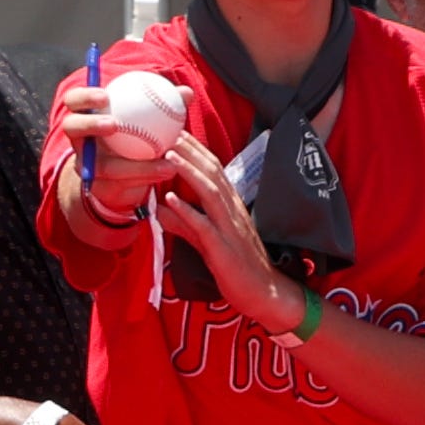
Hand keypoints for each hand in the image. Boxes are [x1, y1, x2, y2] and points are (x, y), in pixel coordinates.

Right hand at [54, 83, 176, 221]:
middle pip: (71, 128)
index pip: (74, 101)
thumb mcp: (146, 119)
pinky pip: (122, 183)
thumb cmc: (135, 135)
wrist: (124, 176)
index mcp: (87, 116)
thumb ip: (164, 104)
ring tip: (162, 156)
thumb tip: (186, 93)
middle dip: (89, 124)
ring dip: (135, 162)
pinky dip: (146, 175)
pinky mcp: (99, 188)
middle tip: (113, 124)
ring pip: (103, 165)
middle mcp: (81, 140)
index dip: (83, 97)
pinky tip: (169, 169)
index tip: (106, 95)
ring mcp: (86, 166)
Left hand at [154, 135, 303, 332]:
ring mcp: (229, 228)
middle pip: (212, 173)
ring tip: (169, 155)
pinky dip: (187, 211)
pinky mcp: (223, 249)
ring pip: (210, 192)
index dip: (196, 150)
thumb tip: (161, 211)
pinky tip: (171, 199)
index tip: (177, 132)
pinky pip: (204, 226)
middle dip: (191, 151)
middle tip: (170, 131)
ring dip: (189, 172)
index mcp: (231, 206)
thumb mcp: (206, 241)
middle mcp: (232, 211)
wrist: (264, 293)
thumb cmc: (237, 267)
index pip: (214, 170)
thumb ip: (185, 224)